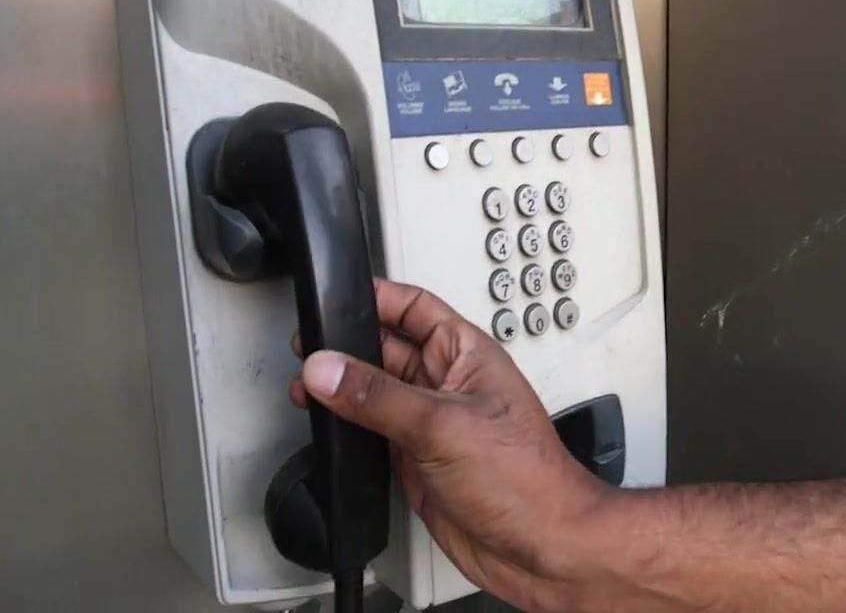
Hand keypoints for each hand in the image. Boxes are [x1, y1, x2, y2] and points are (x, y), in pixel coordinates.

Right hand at [289, 280, 614, 610]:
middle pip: (386, 348)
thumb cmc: (528, 479)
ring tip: (305, 389)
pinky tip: (327, 431)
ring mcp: (431, 423)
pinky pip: (372, 433)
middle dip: (346, 346)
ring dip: (342, 390)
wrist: (540, 548)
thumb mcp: (444, 424)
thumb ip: (379, 396)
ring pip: (374, 392)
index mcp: (467, 354)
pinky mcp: (416, 460)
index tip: (333, 298)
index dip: (376, 297)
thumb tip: (328, 369)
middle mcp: (448, 384)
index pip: (415, 307)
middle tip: (307, 350)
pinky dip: (347, 431)